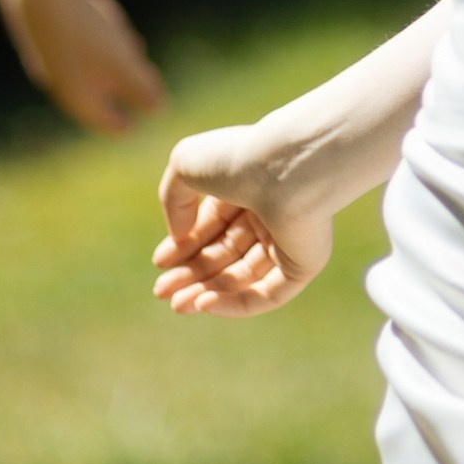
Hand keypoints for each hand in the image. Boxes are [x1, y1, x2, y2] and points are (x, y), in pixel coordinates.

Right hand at [0, 0, 164, 134]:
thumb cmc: (84, 30)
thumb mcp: (121, 62)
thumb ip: (141, 87)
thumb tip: (159, 110)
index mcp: (75, 95)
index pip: (100, 118)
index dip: (118, 124)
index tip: (130, 131)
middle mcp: (57, 78)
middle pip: (90, 92)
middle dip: (117, 92)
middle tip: (136, 95)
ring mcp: (47, 53)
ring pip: (83, 64)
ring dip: (109, 63)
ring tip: (134, 52)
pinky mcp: (45, 28)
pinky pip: (74, 41)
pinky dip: (96, 40)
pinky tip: (110, 24)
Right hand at [153, 124, 334, 317]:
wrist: (287, 167)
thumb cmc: (237, 158)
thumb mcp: (186, 165)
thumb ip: (173, 198)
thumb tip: (179, 235)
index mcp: (249, 182)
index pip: (214, 223)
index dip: (185, 245)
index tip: (159, 262)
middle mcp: (271, 210)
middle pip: (226, 253)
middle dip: (192, 274)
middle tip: (161, 292)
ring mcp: (290, 238)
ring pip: (245, 277)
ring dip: (208, 292)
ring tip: (177, 304)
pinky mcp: (305, 263)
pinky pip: (269, 294)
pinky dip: (235, 304)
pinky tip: (204, 304)